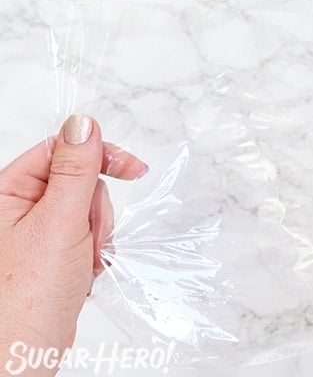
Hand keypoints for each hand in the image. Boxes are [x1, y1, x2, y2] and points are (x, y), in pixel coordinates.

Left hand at [0, 114, 147, 375]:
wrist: (22, 357)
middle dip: (95, 210)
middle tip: (88, 239)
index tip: (134, 168)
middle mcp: (15, 208)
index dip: (99, 155)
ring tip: (84, 262)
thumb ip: (76, 170)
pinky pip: (85, 235)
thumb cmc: (25, 300)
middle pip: (79, 180)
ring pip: (87, 209)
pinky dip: (94, 252)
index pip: (61, 149)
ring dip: (96, 235)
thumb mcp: (59, 223)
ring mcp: (32, 233)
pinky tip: (84, 272)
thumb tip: (83, 123)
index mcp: (6, 192)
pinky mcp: (48, 254)